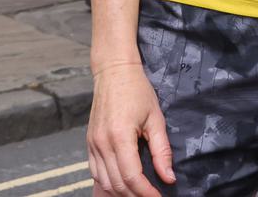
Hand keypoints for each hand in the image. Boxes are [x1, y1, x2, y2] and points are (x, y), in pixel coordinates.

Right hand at [87, 61, 171, 196]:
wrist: (114, 73)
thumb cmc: (137, 91)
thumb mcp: (156, 118)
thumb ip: (162, 150)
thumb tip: (168, 177)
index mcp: (119, 137)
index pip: (131, 177)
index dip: (146, 192)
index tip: (159, 196)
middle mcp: (102, 145)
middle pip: (116, 184)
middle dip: (135, 195)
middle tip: (152, 196)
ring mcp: (92, 146)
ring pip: (104, 182)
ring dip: (120, 193)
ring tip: (139, 194)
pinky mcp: (89, 145)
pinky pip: (96, 173)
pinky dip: (108, 184)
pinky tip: (121, 187)